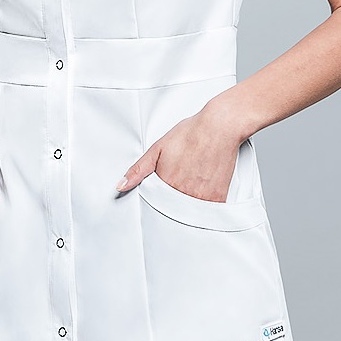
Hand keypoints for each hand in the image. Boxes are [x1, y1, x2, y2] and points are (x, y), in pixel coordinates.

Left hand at [115, 107, 241, 201]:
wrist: (219, 127)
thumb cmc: (191, 134)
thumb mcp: (157, 149)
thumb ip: (138, 170)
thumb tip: (120, 186)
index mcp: (165, 184)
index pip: (155, 205)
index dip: (156, 202)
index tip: (161, 195)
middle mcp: (183, 193)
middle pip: (172, 211)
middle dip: (171, 205)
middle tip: (179, 184)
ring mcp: (202, 197)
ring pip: (189, 213)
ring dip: (187, 206)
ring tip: (191, 184)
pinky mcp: (218, 197)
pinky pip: (208, 212)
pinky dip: (203, 207)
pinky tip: (202, 190)